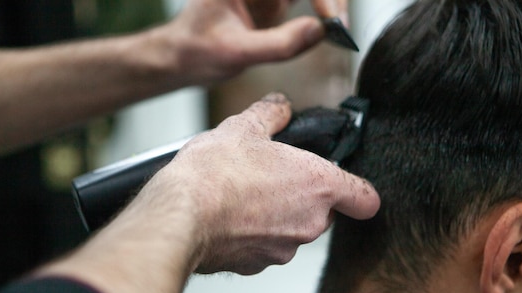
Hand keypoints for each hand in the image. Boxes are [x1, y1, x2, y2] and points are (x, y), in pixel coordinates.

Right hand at [152, 92, 379, 274]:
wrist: (180, 216)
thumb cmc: (215, 173)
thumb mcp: (244, 127)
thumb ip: (271, 114)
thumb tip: (280, 106)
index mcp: (318, 186)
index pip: (366, 199)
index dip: (357, 191)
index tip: (343, 183)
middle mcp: (310, 223)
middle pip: (324, 213)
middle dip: (305, 197)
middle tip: (275, 177)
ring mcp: (284, 249)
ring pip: (293, 230)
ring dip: (278, 215)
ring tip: (245, 195)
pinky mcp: (258, 266)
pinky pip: (266, 247)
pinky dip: (254, 234)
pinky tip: (230, 217)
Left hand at [158, 0, 348, 85]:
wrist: (182, 58)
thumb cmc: (196, 51)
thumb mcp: (236, 53)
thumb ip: (279, 44)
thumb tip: (320, 32)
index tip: (330, 21)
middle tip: (339, 27)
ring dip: (330, 3)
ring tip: (337, 31)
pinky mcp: (275, 1)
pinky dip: (324, 10)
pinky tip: (329, 27)